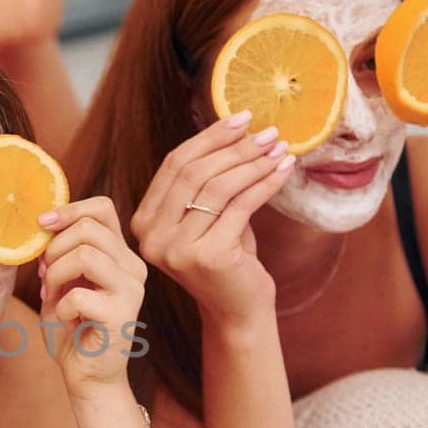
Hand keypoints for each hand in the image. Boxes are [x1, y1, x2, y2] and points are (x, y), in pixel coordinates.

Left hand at [36, 196, 147, 394]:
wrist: (88, 377)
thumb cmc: (72, 331)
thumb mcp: (60, 284)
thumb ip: (58, 255)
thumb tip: (44, 227)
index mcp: (119, 255)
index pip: (103, 208)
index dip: (69, 209)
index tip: (42, 224)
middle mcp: (132, 267)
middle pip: (88, 228)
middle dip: (53, 248)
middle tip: (45, 275)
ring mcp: (131, 290)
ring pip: (84, 254)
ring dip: (56, 274)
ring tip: (53, 295)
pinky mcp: (122, 315)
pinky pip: (79, 295)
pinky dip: (60, 306)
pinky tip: (66, 319)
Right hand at [129, 112, 295, 327]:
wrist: (237, 309)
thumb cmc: (227, 257)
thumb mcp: (208, 215)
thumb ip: (207, 180)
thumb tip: (235, 126)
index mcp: (143, 222)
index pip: (173, 166)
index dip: (207, 138)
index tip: (240, 118)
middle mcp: (151, 236)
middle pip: (193, 173)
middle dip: (233, 147)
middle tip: (266, 132)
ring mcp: (176, 249)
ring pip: (217, 188)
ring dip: (252, 163)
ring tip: (279, 149)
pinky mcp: (207, 256)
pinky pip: (240, 206)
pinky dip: (265, 184)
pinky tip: (283, 171)